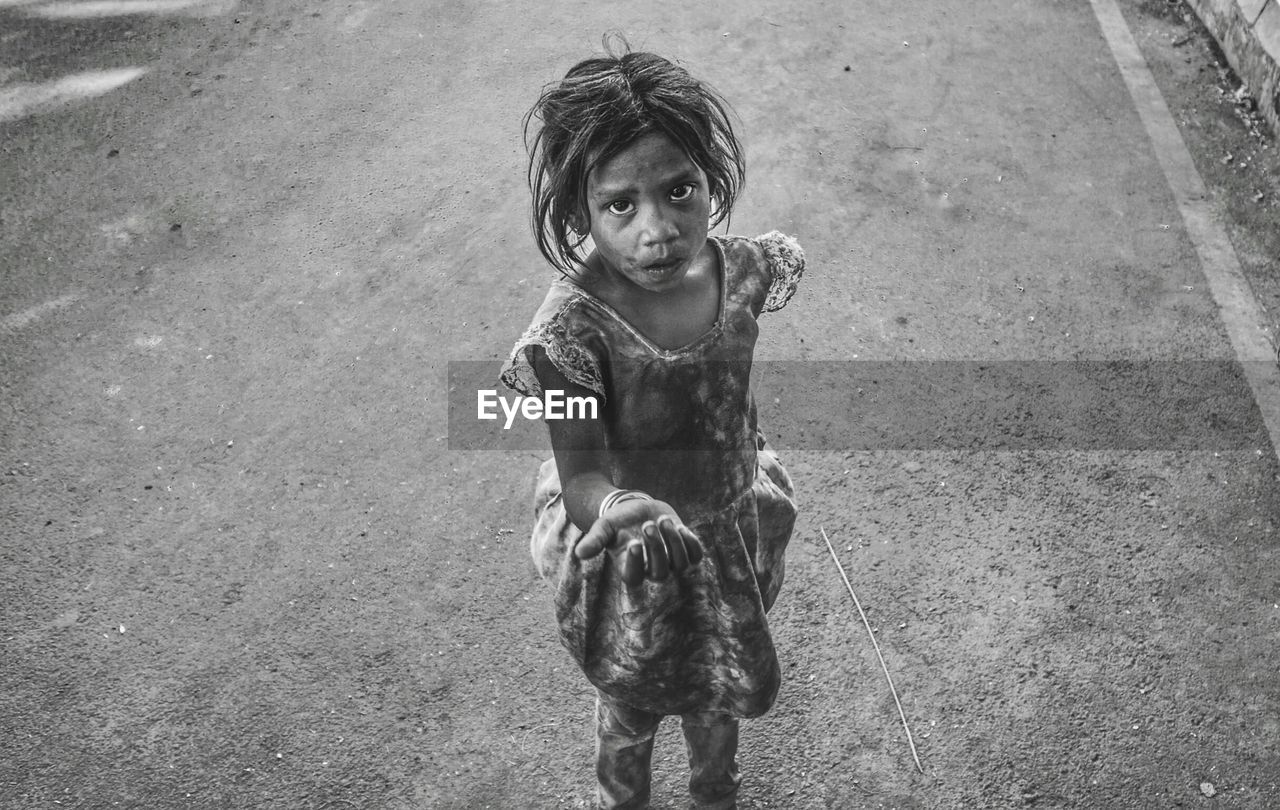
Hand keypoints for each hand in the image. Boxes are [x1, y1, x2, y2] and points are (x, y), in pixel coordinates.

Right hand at [575, 498, 702, 585]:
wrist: (637, 509)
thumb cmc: (618, 521)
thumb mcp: (604, 527)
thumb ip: (594, 540)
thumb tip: (579, 553)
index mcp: (629, 567)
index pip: (634, 578)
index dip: (636, 564)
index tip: (633, 543)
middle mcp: (650, 570)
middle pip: (660, 572)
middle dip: (656, 547)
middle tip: (647, 524)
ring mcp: (670, 562)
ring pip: (680, 564)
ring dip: (674, 541)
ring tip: (662, 519)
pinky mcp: (685, 551)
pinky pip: (695, 556)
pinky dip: (691, 543)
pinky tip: (681, 527)